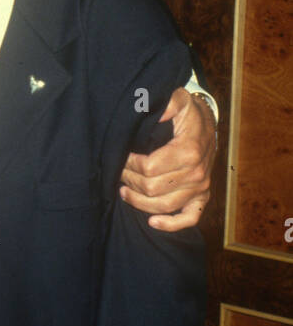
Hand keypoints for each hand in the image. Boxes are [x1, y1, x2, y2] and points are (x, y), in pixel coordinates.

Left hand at [119, 87, 214, 231]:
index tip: (121, 158)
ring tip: (124, 192)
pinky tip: (152, 222)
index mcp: (188, 151)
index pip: (149, 169)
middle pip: (152, 188)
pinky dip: (171, 224)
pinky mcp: (202, 196)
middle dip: (130, 181)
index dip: (130, 165)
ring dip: (139, 202)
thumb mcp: (179, 101)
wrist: (208, 125)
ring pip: (164, 205)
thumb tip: (158, 110)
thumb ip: (168, 103)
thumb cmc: (189, 114)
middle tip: (118, 173)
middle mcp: (197, 173)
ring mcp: (200, 187)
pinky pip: (189, 218)